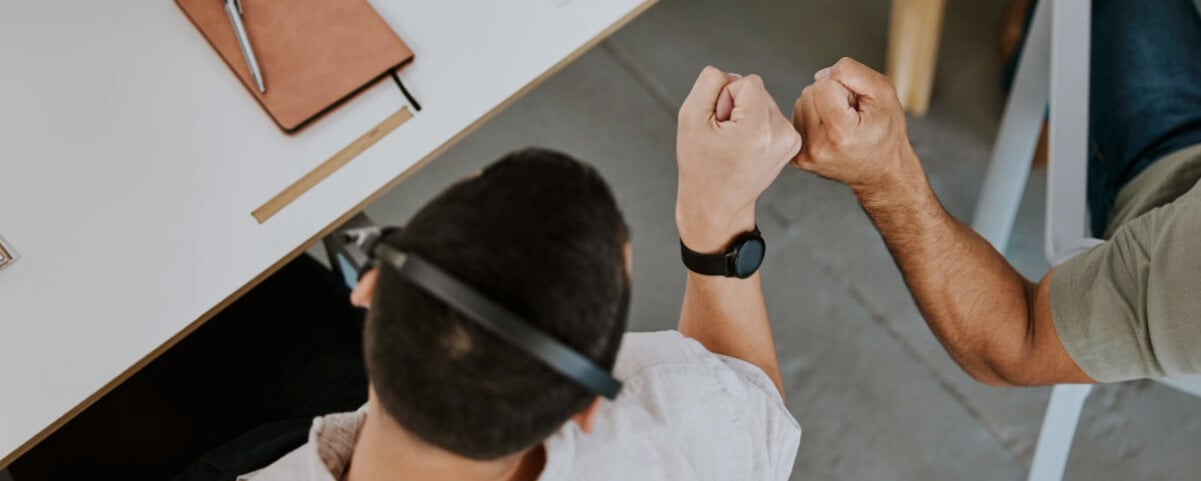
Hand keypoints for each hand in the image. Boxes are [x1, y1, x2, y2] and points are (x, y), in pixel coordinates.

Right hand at [676, 66, 801, 251]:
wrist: (717, 205)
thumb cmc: (700, 164)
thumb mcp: (690, 117)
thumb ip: (711, 82)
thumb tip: (734, 77)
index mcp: (758, 128)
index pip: (746, 81)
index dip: (725, 99)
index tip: (719, 126)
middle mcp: (782, 133)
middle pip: (758, 90)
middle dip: (737, 107)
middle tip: (725, 138)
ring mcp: (791, 140)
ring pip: (764, 102)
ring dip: (746, 116)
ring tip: (735, 144)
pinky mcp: (793, 144)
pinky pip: (771, 115)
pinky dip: (757, 126)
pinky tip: (746, 147)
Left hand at [791, 58, 918, 195]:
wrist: (882, 172)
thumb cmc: (886, 131)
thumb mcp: (884, 94)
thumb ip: (853, 73)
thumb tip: (821, 74)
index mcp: (840, 133)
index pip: (823, 85)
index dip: (844, 87)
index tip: (857, 106)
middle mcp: (819, 148)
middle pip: (809, 93)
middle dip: (830, 95)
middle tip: (851, 115)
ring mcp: (806, 156)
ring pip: (801, 104)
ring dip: (820, 106)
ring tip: (842, 123)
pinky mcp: (798, 158)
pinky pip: (797, 120)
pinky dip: (813, 119)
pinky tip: (830, 131)